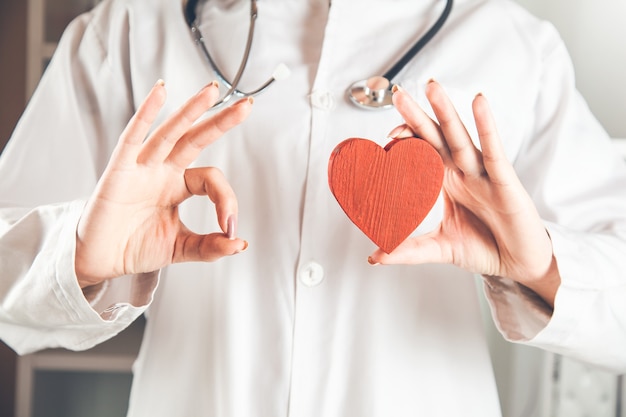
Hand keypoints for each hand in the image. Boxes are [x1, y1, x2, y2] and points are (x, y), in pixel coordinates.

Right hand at [75, 81, 250, 287]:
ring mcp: (142, 167)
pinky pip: (133, 137)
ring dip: (191, 110)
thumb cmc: (135, 248)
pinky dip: (146, 114)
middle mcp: (163, 170)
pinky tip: (160, 92)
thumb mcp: (181, 248)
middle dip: (221, 121)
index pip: (211, 179)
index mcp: (179, 185)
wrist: (100, 261)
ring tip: (212, 90)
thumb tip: (240, 244)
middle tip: (247, 106)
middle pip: (196, 138)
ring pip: (171, 132)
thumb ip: (210, 246)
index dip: (227, 200)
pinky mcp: (119, 170)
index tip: (231, 227)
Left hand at [368, 81, 559, 305]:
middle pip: (436, 136)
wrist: (519, 264)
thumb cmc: (485, 248)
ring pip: (461, 137)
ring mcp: (484, 173)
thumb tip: (374, 257)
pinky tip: (479, 102)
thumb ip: (409, 250)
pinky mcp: (505, 181)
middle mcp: (463, 171)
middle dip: (418, 114)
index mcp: (446, 181)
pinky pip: (494, 151)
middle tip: (398, 93)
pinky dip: (487, 126)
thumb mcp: (440, 248)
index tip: (387, 136)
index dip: (406, 140)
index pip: (422, 152)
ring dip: (446, 111)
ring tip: (432, 87)